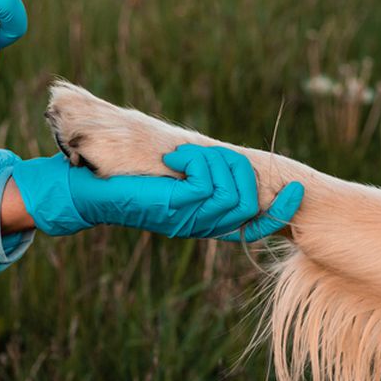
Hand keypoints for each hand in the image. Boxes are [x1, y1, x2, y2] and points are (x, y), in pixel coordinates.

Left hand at [10, 145, 303, 240]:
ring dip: (214, 164)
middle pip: (248, 203)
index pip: (257, 225)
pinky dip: (197, 164)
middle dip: (237, 170)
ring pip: (231, 196)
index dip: (281, 210)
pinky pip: (207, 188)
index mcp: (205, 221)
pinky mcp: (172, 208)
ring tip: (183, 156)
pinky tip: (174, 160)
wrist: (83, 193)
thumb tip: (222, 161)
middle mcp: (201, 225)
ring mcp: (187, 219)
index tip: (296, 190)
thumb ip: (198, 172)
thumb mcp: (169, 175)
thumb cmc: (122, 181)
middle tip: (203, 155)